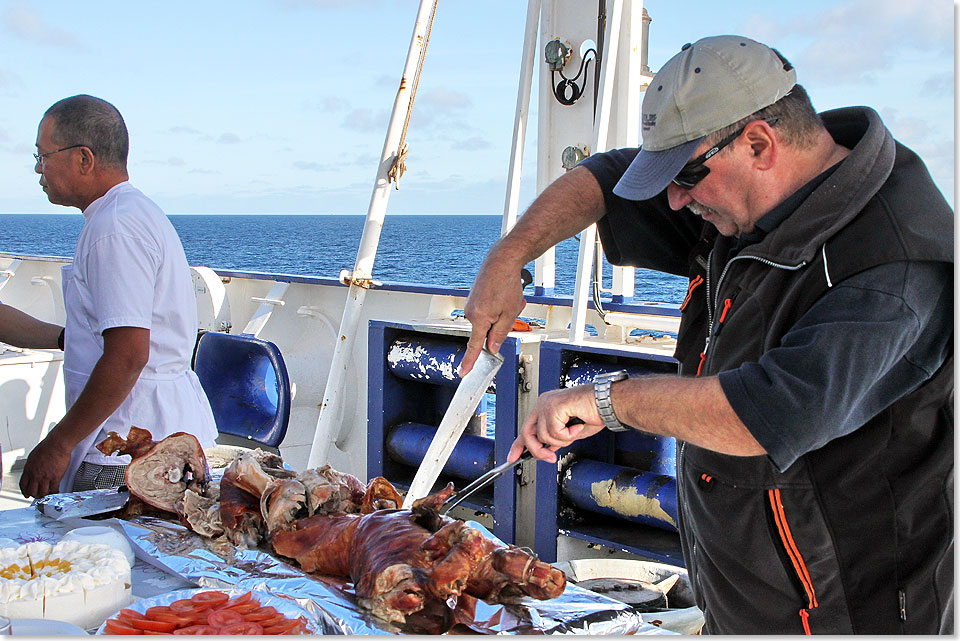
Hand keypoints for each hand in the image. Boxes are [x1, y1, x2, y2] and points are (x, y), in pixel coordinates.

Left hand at [19, 433, 71, 497]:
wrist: (57, 444)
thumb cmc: (47, 447)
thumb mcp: (33, 456)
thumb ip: (32, 465)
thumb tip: (33, 469)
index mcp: (28, 469)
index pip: (23, 485)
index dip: (24, 491)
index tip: (27, 493)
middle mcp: (35, 475)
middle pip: (32, 491)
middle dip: (34, 495)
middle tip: (37, 495)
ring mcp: (45, 477)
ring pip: (42, 493)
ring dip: (44, 495)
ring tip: (47, 494)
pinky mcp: (55, 477)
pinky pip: (54, 490)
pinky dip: (55, 492)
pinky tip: (56, 491)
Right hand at [460, 261, 526, 375]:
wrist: (501, 261)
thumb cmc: (507, 284)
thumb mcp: (510, 313)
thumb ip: (499, 334)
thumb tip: (491, 348)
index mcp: (479, 318)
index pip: (474, 346)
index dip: (470, 361)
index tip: (463, 372)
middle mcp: (470, 312)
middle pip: (486, 330)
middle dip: (501, 324)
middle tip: (512, 309)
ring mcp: (471, 304)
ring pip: (489, 319)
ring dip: (502, 313)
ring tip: (510, 299)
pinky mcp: (473, 298)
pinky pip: (487, 310)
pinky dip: (498, 305)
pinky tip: (505, 294)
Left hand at [508, 385, 604, 463]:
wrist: (608, 403)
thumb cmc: (594, 412)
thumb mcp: (570, 432)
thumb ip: (556, 438)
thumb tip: (548, 448)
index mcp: (546, 407)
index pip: (526, 428)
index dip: (518, 445)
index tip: (512, 457)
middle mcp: (543, 403)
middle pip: (528, 433)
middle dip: (538, 450)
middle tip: (550, 458)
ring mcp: (547, 403)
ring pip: (544, 436)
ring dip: (562, 440)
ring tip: (574, 431)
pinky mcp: (554, 406)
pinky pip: (554, 432)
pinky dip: (568, 435)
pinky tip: (576, 426)